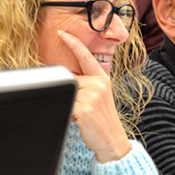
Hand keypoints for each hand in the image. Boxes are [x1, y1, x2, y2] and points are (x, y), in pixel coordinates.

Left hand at [58, 30, 130, 162]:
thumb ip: (87, 84)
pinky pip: (65, 105)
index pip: (86, 56)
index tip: (61, 33)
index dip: (73, 43)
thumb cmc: (102, 119)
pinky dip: (67, 114)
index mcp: (102, 78)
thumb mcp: (99, 97)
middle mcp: (99, 84)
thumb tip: (66, 78)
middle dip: (70, 93)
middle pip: (69, 80)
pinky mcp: (84, 109)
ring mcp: (92, 96)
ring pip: (66, 93)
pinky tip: (79, 121)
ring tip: (81, 115)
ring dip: (69, 105)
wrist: (112, 141)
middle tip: (81, 108)